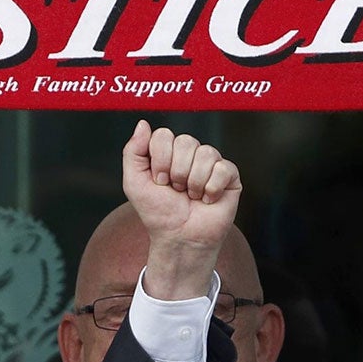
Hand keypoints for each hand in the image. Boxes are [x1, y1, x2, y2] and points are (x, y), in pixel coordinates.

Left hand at [121, 121, 242, 303]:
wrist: (179, 238)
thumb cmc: (158, 212)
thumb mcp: (134, 182)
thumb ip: (133, 151)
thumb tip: (143, 123)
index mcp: (169, 151)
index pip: (164, 135)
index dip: (160, 161)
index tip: (159, 182)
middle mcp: (191, 153)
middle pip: (186, 141)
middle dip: (176, 172)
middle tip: (176, 191)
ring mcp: (211, 163)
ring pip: (205, 153)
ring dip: (193, 183)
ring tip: (191, 197)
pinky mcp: (230, 176)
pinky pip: (223, 168)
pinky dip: (211, 189)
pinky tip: (207, 200)